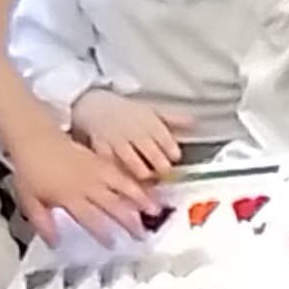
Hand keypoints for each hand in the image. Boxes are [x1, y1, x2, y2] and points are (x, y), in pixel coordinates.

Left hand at [7, 125, 150, 244]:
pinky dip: (134, 180)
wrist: (34, 139)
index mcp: (70, 198)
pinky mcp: (99, 159)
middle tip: (142, 234)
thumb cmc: (30, 170)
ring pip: (123, 186)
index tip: (113, 244)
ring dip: (141, 199)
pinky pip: (120, 172)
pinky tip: (144, 185)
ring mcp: (96, 171)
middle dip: (130, 221)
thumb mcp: (29, 201)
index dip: (104, 234)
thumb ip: (43, 223)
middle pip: (113, 206)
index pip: (92, 220)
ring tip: (155, 209)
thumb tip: (55, 243)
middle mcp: (87, 185)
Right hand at [68, 89, 187, 183]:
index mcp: (148, 122)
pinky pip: (112, 165)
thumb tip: (194, 123)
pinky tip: (128, 181)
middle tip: (164, 173)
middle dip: (161, 166)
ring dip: (143, 173)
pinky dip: (121, 174)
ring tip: (148, 179)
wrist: (95, 106)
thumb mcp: (152, 111)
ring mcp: (117, 141)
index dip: (172, 151)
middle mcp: (133, 131)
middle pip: (152, 153)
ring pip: (133, 162)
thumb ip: (173, 120)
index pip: (165, 139)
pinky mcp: (102, 150)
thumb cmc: (128, 112)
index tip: (174, 158)